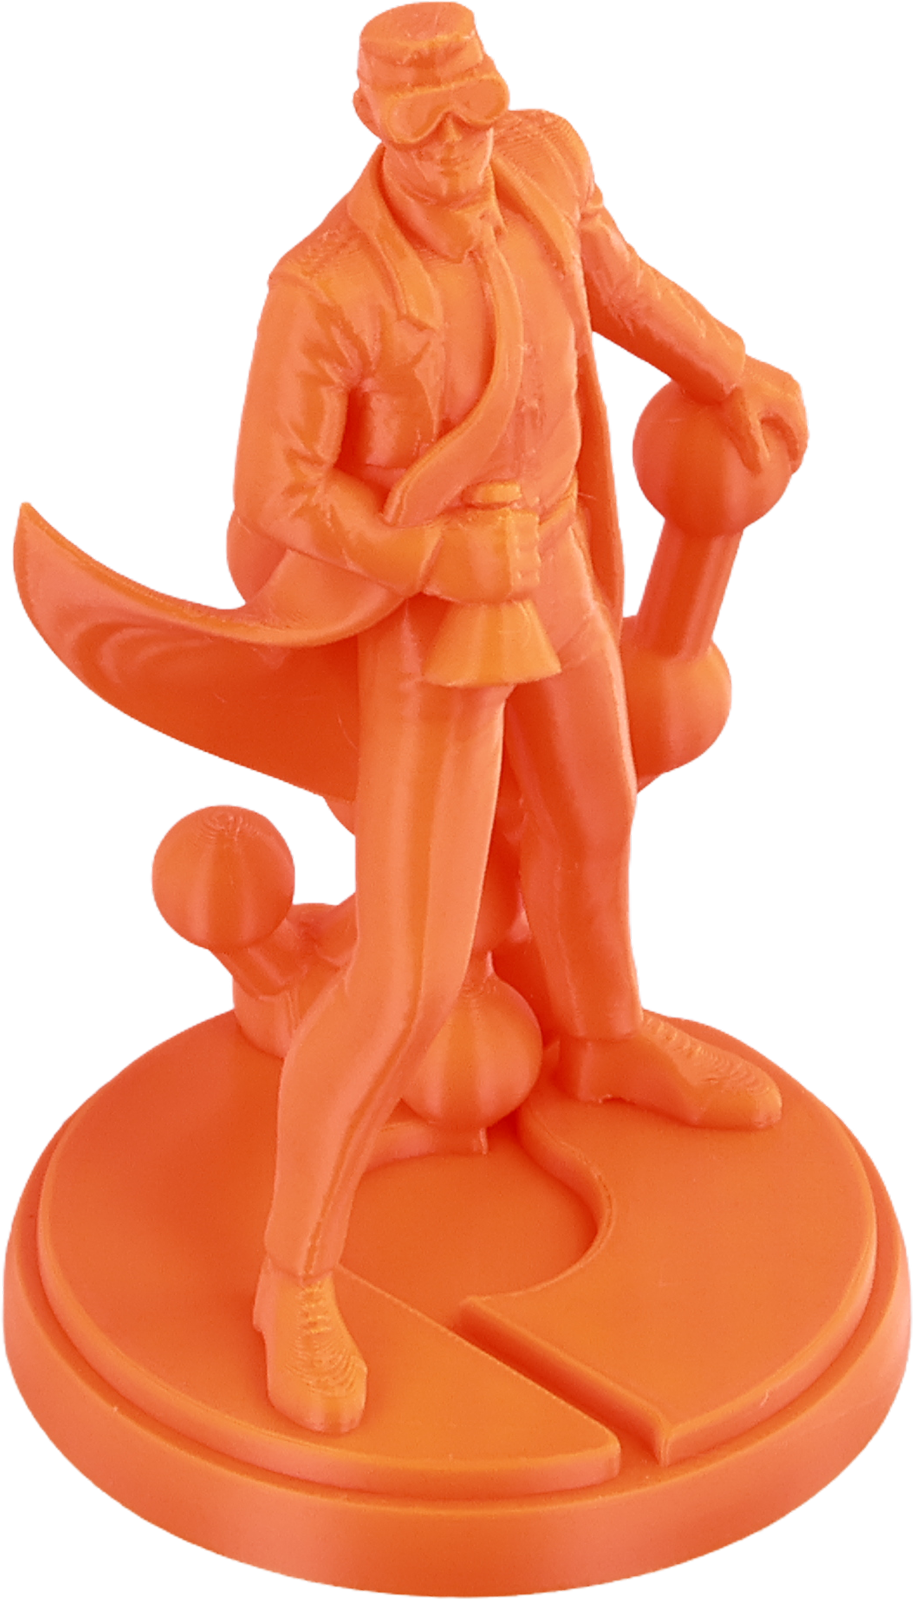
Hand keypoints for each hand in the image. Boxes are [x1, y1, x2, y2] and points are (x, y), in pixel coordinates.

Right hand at [423, 504, 540, 603]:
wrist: (426, 561)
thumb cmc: (443, 534)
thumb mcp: (469, 510)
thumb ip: (493, 508)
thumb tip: (516, 498)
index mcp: (503, 519)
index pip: (531, 521)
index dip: (522, 528)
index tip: (512, 535)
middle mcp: (509, 541)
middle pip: (533, 542)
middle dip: (524, 546)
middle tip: (509, 554)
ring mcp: (508, 565)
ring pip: (534, 564)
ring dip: (525, 566)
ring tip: (508, 568)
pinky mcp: (505, 588)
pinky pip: (529, 585)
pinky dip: (523, 585)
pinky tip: (509, 583)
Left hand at [716, 354, 809, 475]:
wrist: (721, 361)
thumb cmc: (730, 392)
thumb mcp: (741, 423)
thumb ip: (753, 447)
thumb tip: (760, 471)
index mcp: (791, 405)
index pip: (801, 438)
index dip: (796, 458)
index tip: (789, 472)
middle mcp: (792, 392)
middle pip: (799, 426)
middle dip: (794, 446)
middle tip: (786, 463)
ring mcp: (783, 382)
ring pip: (790, 414)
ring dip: (786, 431)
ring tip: (776, 446)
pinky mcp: (771, 376)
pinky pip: (777, 404)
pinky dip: (774, 418)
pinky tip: (758, 425)